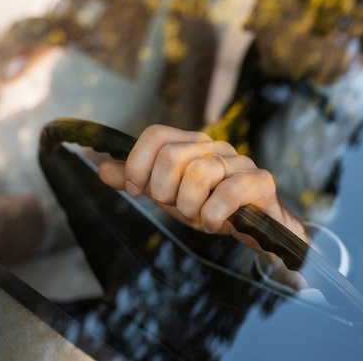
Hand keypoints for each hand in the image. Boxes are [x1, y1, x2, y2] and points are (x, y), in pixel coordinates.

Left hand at [98, 124, 308, 254]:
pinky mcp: (260, 182)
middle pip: (172, 155)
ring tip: (196, 216)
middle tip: (175, 206)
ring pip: (199, 172)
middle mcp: (214, 147)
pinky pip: (229, 192)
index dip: (137, 163)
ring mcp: (239, 162)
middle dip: (163, 190)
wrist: (255, 228)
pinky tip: (212, 223)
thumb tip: (101, 169)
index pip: (156, 134)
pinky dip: (213, 214)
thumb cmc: (209, 206)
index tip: (134, 189)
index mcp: (190, 144)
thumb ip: (137, 182)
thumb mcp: (167, 195)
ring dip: (189, 205)